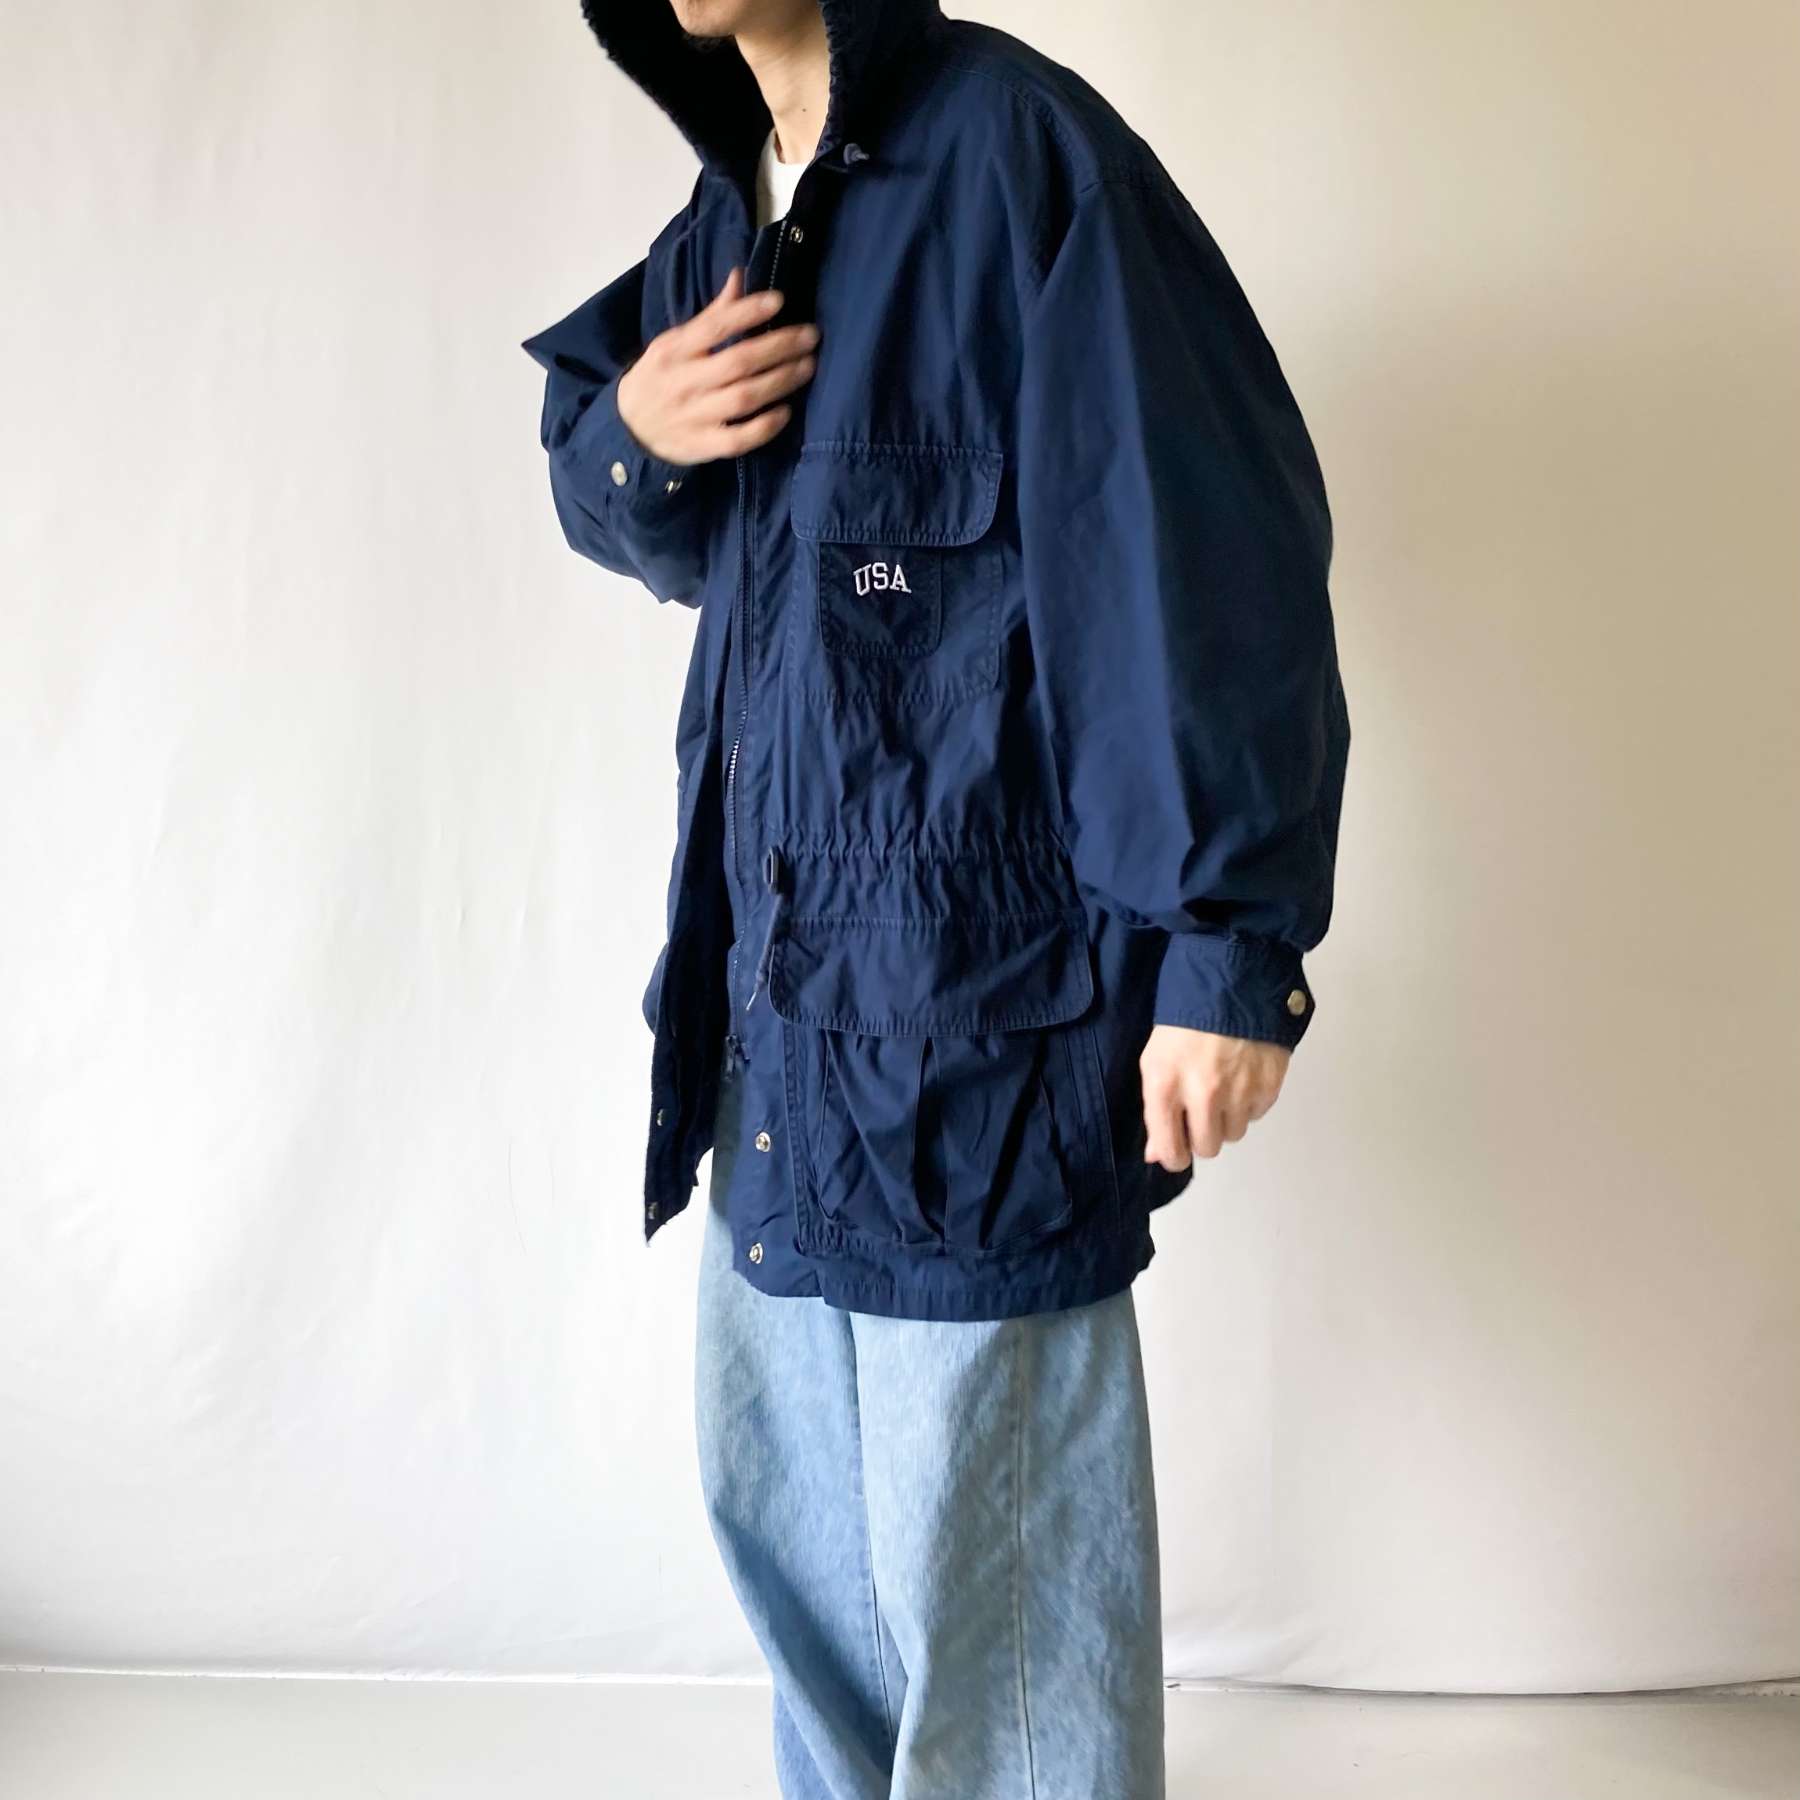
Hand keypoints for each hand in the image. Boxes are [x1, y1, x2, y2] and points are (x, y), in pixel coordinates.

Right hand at [616, 267, 818, 464]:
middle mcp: (683, 382)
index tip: (779, 301)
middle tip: (810, 337)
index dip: (747, 312)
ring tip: (807, 367)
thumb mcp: (674, 343)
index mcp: (674, 350)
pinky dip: (764, 427)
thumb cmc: (661, 377)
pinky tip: (785, 412)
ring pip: (743, 398)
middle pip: (737, 361)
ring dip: (780, 381)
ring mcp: (692, 417)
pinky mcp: (701, 446)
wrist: (629, 428)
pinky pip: (738, 439)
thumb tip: (740, 277)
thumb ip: (710, 316)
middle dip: (778, 347)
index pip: (713, 326)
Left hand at [1139, 1025, 1289, 1168]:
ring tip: (1223, 1086)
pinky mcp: (1268, 1085)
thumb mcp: (1156, 1058)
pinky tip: (1241, 1076)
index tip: (1176, 1152)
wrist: (1233, 980)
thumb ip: (1155, 1109)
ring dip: (1227, 1118)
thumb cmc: (1187, 1017)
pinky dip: (1249, 1103)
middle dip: (1203, 1136)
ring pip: (1234, 1134)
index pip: (1170, 1149)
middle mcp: (1202, 1093)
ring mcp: (1239, 1091)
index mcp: (1165, 1085)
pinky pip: (1256, 1114)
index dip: (1173, 1157)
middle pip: (1207, 1148)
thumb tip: (1157, 1153)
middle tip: (1201, 1111)